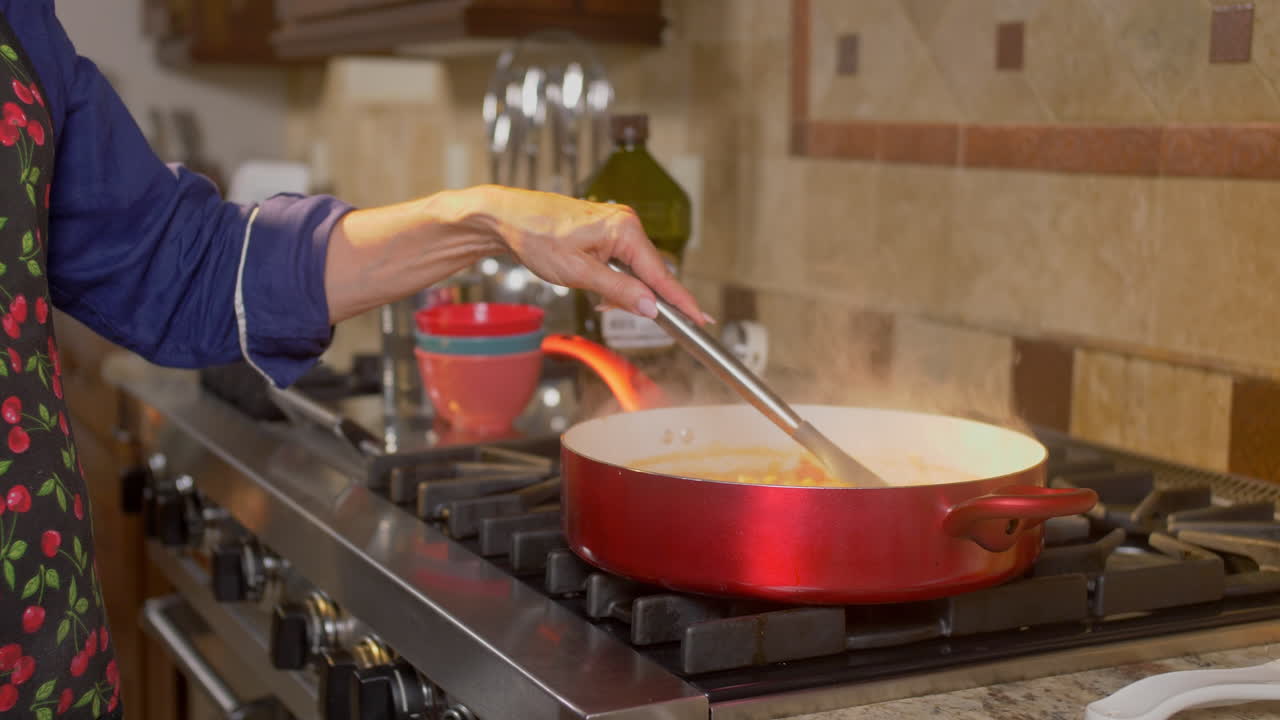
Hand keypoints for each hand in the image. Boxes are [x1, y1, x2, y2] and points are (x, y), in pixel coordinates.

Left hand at [469, 185, 706, 322]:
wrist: (507, 218)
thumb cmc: (537, 237)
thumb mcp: (578, 273)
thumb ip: (618, 292)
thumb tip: (650, 308)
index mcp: (625, 230)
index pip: (661, 274)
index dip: (681, 301)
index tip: (702, 319)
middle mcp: (627, 224)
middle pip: (650, 273)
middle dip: (641, 299)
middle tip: (621, 314)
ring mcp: (617, 226)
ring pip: (635, 270)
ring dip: (623, 291)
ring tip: (596, 298)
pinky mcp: (606, 231)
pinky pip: (623, 262)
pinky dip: (615, 280)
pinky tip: (596, 288)